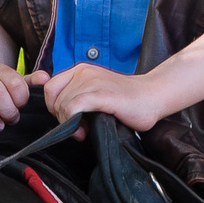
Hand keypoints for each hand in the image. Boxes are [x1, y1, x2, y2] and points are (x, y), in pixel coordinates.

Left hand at [41, 62, 172, 130]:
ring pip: (62, 105)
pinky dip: (73, 123)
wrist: (153, 96)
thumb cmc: (126, 100)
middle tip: (79, 129)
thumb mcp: (95, 93)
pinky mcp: (101, 94)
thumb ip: (76, 99)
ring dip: (69, 124)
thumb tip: (58, 116)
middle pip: (55, 99)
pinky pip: (73, 107)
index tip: (69, 120)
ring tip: (84, 131)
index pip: (50, 88)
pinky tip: (85, 131)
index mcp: (80, 71)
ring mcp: (92, 81)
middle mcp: (83, 72)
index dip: (54, 108)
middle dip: (62, 119)